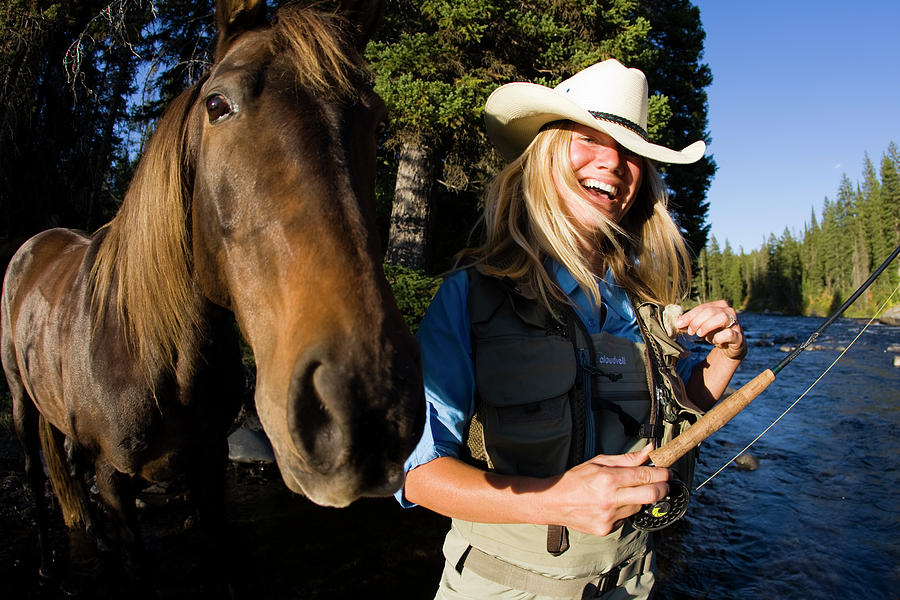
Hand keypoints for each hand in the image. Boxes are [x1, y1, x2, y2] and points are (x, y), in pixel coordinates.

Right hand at [545, 445, 668, 535]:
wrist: (552, 502)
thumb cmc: (574, 480)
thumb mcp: (598, 462)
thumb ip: (626, 459)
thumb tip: (647, 451)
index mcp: (607, 479)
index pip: (644, 475)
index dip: (661, 473)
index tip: (667, 471)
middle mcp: (610, 500)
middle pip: (651, 495)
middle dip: (662, 488)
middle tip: (664, 483)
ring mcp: (609, 517)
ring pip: (639, 507)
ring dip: (640, 498)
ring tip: (628, 491)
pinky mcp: (606, 529)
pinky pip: (626, 518)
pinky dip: (625, 509)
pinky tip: (614, 504)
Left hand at [676, 300, 745, 359]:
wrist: (730, 346)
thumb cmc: (714, 333)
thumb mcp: (702, 326)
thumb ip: (691, 323)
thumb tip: (678, 323)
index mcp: (719, 305)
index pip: (702, 307)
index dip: (689, 315)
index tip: (679, 324)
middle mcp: (729, 311)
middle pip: (710, 311)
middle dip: (697, 321)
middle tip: (690, 331)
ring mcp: (736, 323)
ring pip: (721, 318)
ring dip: (707, 326)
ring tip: (699, 334)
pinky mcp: (739, 336)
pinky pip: (729, 334)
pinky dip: (719, 337)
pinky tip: (714, 341)